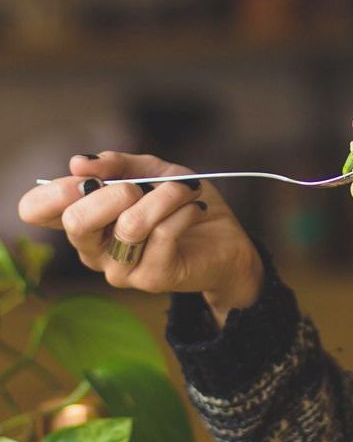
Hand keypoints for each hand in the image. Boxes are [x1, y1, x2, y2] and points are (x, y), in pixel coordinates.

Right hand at [18, 152, 263, 323]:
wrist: (227, 241)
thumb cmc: (183, 205)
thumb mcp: (152, 173)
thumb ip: (118, 164)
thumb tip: (79, 163)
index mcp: (83, 221)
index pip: (35, 210)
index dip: (56, 189)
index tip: (89, 176)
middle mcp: (93, 249)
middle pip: (76, 221)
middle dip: (114, 192)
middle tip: (142, 186)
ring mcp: (119, 269)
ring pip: (130, 224)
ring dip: (165, 196)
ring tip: (187, 190)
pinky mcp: (152, 278)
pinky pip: (163, 234)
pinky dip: (184, 210)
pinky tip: (196, 208)